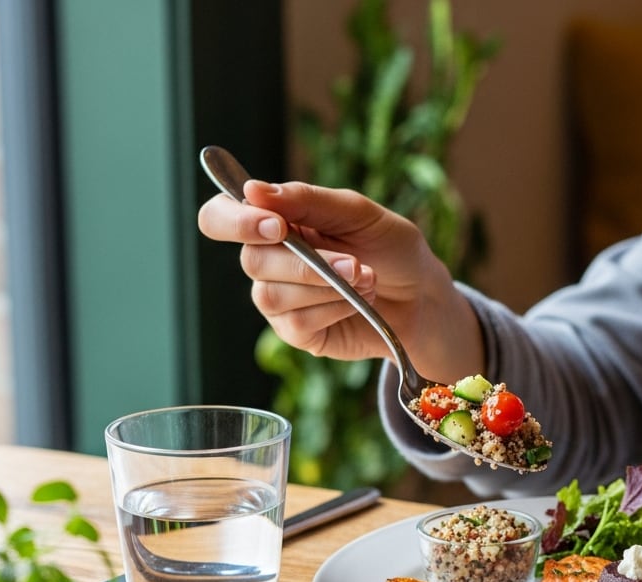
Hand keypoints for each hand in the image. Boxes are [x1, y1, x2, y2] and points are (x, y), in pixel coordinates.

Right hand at [197, 179, 482, 380]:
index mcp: (274, 220)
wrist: (421, 295)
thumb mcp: (358, 213)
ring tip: (366, 279)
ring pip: (272, 295)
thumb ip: (308, 200)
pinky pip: (297, 322)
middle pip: (250, 261)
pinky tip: (358, 302)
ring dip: (327, 287)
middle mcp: (267, 259)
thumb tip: (253, 189)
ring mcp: (278, 298)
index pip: (220, 216)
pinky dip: (335, 308)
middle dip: (306, 264)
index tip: (277, 226)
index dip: (235, 221)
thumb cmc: (390, 247)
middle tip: (354, 262)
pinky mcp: (296, 332)